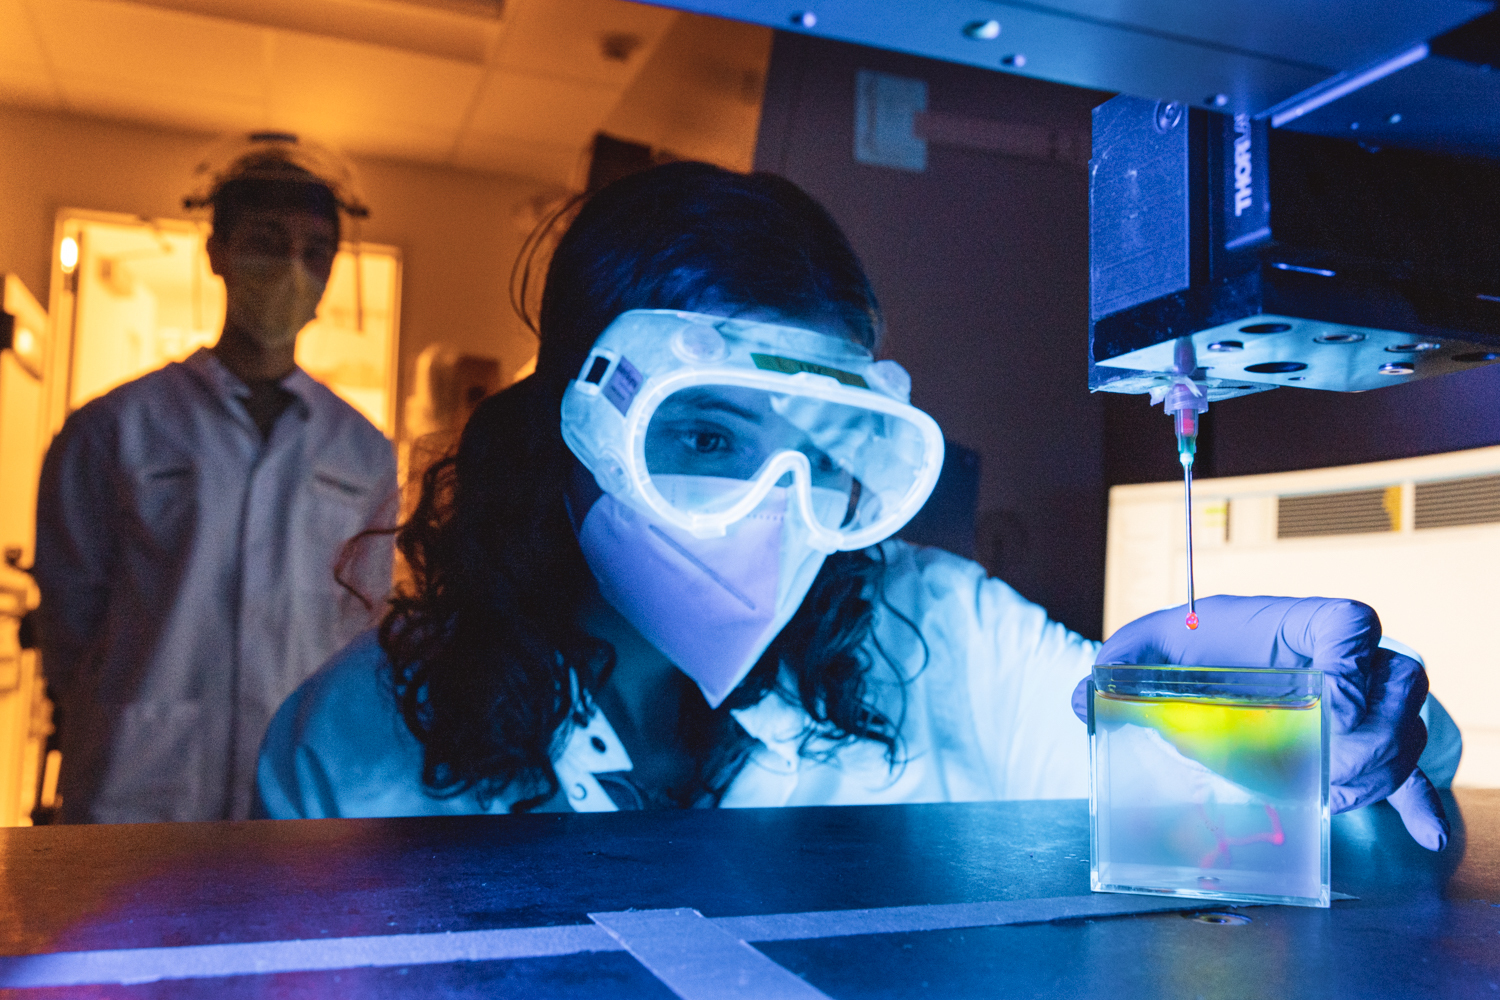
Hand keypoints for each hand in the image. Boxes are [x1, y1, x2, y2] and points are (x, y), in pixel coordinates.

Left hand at [1072, 595, 1447, 850]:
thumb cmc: (1179, 653)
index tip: (1325, 704)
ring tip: (1338, 799)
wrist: (1193, 674)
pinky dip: (1420, 803)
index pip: (1350, 619)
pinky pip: (1408, 773)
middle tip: (1335, 768)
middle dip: (1376, 731)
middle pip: (1399, 678)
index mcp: (1291, 623)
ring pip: (1407, 727)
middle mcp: (1339, 659)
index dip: (1352, 655)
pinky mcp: (1357, 748)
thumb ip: (1115, 665)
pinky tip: (1429, 836)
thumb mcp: (1143, 651)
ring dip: (1384, 769)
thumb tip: (1082, 698)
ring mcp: (1358, 703)